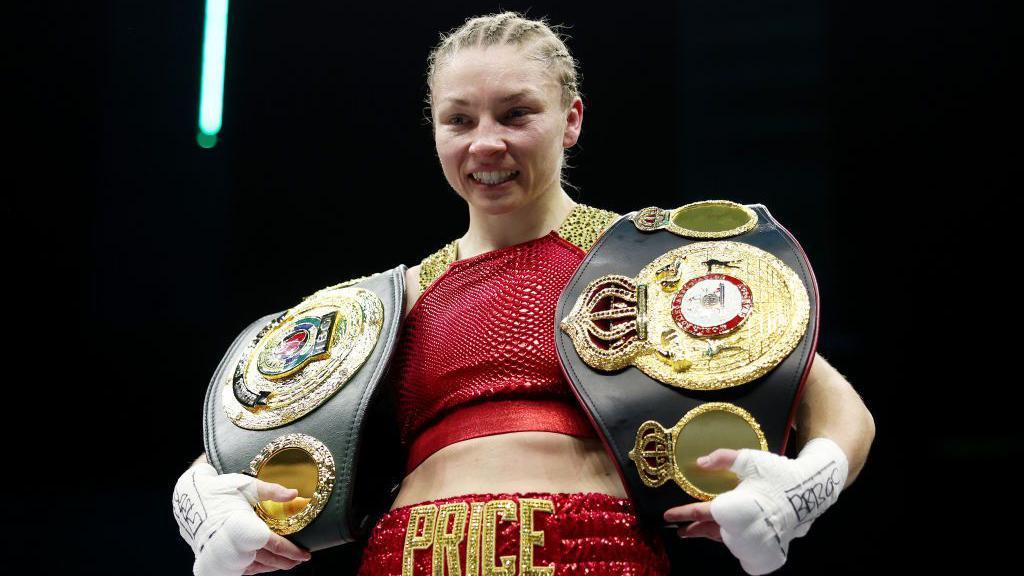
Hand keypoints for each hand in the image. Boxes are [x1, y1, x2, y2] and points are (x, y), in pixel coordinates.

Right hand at [173, 463, 311, 575]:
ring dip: (272, 567)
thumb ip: (272, 491)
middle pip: (267, 560)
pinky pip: (240, 570)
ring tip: (286, 563)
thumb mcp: (247, 485)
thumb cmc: (220, 490)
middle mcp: (233, 545)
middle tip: (300, 560)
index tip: (305, 555)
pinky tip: (263, 565)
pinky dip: (255, 569)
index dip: (292, 552)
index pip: (274, 545)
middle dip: (286, 562)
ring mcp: (223, 555)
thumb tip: (296, 494)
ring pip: (255, 568)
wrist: (189, 498)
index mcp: (243, 527)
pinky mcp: (215, 560)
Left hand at [663, 438, 848, 574]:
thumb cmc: (779, 473)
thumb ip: (722, 458)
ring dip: (710, 534)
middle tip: (681, 531)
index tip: (668, 516)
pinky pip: (740, 543)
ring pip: (725, 538)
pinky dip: (728, 538)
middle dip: (694, 530)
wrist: (811, 489)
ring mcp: (755, 537)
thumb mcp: (750, 459)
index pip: (701, 511)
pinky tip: (723, 534)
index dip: (682, 513)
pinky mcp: (766, 543)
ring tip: (696, 532)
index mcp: (735, 506)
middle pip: (711, 530)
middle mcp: (743, 526)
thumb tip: (699, 463)